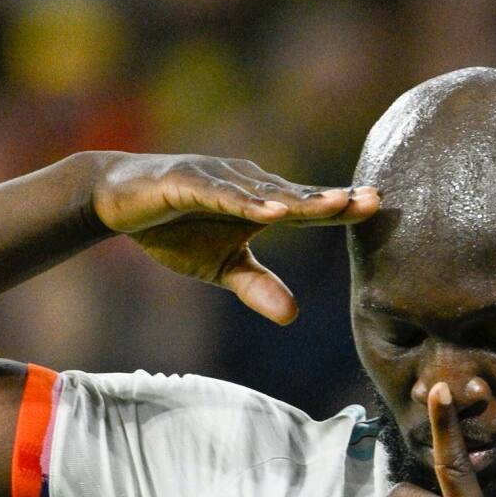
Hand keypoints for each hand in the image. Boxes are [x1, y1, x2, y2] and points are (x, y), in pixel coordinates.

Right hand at [88, 152, 377, 324]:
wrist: (116, 201)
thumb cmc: (173, 228)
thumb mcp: (219, 267)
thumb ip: (256, 286)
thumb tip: (294, 317)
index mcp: (258, 202)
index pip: (306, 207)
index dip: (340, 208)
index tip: (379, 209)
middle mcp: (245, 183)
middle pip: (294, 196)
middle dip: (332, 199)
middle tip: (374, 200)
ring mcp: (216, 179)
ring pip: (263, 192)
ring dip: (297, 199)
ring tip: (333, 206)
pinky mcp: (185, 182)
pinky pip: (220, 194)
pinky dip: (244, 201)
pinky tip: (269, 210)